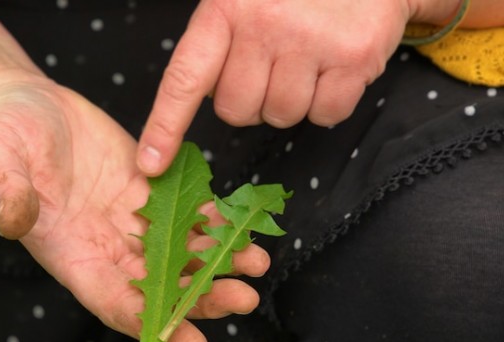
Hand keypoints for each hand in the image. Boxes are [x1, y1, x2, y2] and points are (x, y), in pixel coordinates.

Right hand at [0, 71, 269, 341]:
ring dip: (218, 262)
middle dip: (201, 297)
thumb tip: (14, 220)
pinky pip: (185, 210)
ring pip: (180, 252)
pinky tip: (243, 225)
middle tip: (242, 299)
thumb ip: (5, 192)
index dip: (152, 325)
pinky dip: (214, 220)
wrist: (20, 106)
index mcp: (70, 254)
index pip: (113, 301)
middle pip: (159, 285)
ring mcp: (129, 219)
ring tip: (256, 265)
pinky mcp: (146, 188)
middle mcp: (106, 245)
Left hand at [137, 0, 420, 175]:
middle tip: (272, 66)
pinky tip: (332, 65)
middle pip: (237, 111)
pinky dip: (329, 101)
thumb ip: (218, 45)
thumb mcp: (243, 1)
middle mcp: (264, 24)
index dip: (165, 125)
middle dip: (252, 101)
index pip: (185, 78)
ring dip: (292, 100)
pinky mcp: (352, 57)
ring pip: (281, 116)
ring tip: (307, 59)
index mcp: (226, 8)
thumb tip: (197, 103)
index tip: (151, 163)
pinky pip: (326, 115)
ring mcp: (310, 41)